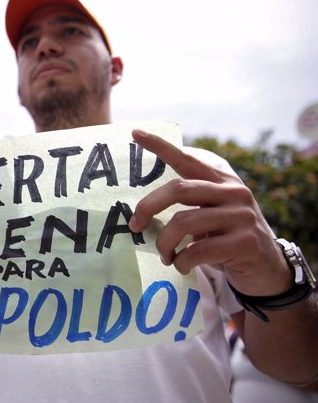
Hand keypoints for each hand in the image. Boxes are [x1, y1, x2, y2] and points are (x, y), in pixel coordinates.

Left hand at [128, 129, 290, 295]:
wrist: (267, 269)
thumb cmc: (227, 241)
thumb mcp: (211, 217)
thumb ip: (189, 208)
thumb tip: (142, 215)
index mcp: (221, 181)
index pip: (186, 159)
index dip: (160, 146)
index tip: (135, 132)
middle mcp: (233, 193)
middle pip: (178, 189)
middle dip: (148, 207)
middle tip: (135, 226)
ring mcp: (241, 216)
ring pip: (183, 223)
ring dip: (164, 244)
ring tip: (165, 256)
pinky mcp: (245, 242)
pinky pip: (197, 250)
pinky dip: (182, 261)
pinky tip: (182, 266)